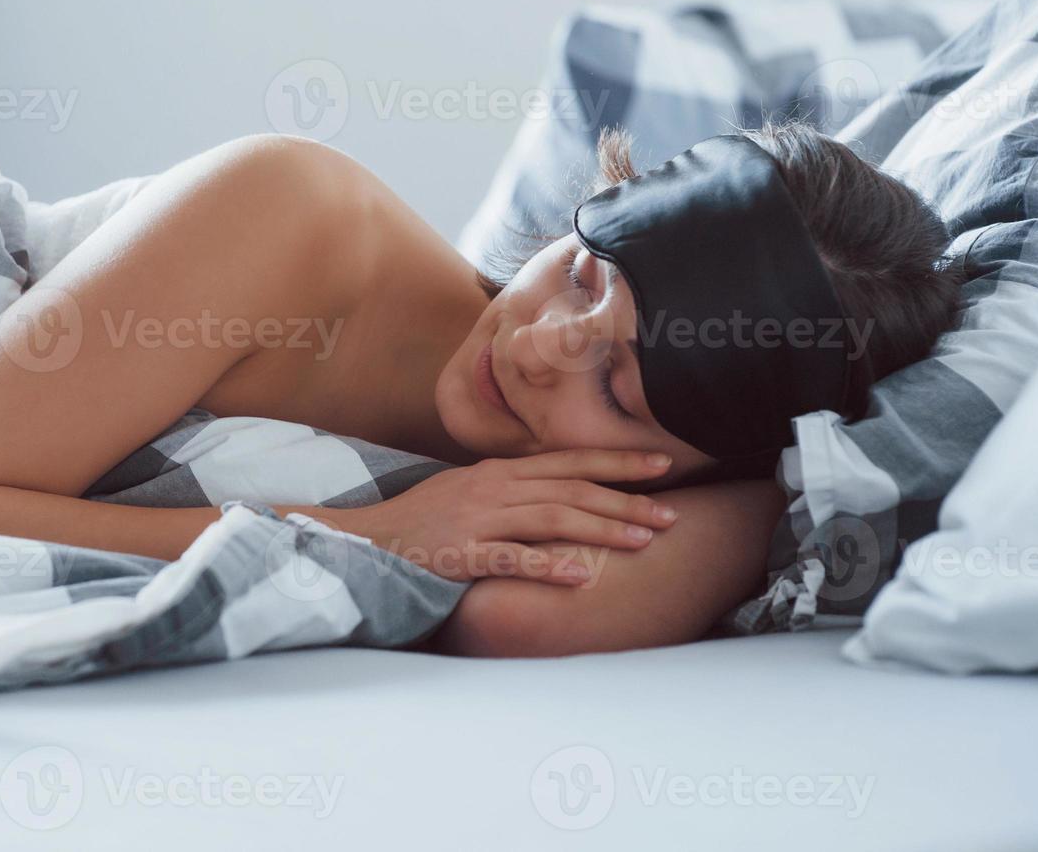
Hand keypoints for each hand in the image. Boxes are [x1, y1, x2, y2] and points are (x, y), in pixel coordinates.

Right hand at [340, 449, 677, 585]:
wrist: (365, 537)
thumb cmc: (421, 520)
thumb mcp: (468, 492)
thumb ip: (512, 489)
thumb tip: (557, 492)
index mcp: (500, 472)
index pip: (569, 461)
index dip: (617, 463)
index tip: (663, 465)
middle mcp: (494, 488)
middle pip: (572, 488)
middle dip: (626, 498)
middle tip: (672, 512)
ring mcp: (478, 518)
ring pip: (552, 517)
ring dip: (601, 527)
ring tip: (643, 540)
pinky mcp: (460, 552)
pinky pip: (510, 558)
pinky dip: (547, 565)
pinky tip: (581, 576)